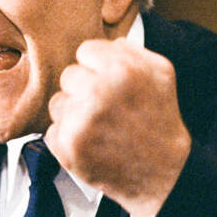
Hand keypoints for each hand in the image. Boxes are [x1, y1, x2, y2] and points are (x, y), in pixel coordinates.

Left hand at [45, 38, 190, 216]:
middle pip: (68, 76)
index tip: (111, 83)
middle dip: (84, 89)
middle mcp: (97, 92)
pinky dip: (68, 138)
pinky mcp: (67, 147)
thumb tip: (108, 42)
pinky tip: (91, 144)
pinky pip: (53, 130)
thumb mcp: (161, 73)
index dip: (98, 68)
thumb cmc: (160, 119)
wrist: (164, 174)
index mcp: (121, 69)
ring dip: (73, 114)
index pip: (85, 51)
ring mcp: (80, 121)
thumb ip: (132, 50)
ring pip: (57, 103)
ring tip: (99, 127)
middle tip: (106, 107)